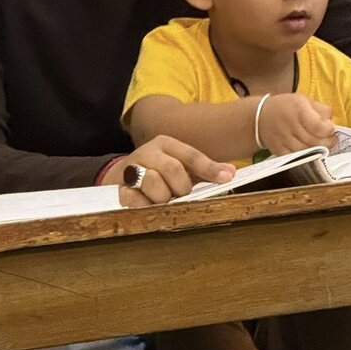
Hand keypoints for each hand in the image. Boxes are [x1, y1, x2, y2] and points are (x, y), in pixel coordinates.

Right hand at [103, 135, 234, 207]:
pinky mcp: (120, 188)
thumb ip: (205, 169)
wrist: (123, 174)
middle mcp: (148, 152)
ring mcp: (131, 169)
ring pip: (153, 182)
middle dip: (182, 187)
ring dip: (164, 197)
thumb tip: (230, 173)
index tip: (226, 178)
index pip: (191, 155)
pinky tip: (150, 206)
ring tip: (165, 200)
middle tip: (181, 194)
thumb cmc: (161, 171)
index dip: (210, 168)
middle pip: (172, 168)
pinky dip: (145, 206)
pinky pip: (134, 198)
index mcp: (166, 144)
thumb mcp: (182, 165)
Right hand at [257, 93, 335, 154]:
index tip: (331, 129)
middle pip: (314, 141)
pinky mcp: (278, 150)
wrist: (261, 116)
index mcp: (298, 110)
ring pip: (306, 151)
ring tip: (321, 144)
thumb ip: (320, 109)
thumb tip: (331, 119)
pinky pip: (296, 158)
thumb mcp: (304, 100)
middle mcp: (290, 126)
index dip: (328, 130)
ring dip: (318, 150)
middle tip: (331, 139)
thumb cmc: (286, 107)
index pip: (317, 126)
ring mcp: (283, 140)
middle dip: (327, 142)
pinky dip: (305, 156)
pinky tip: (309, 150)